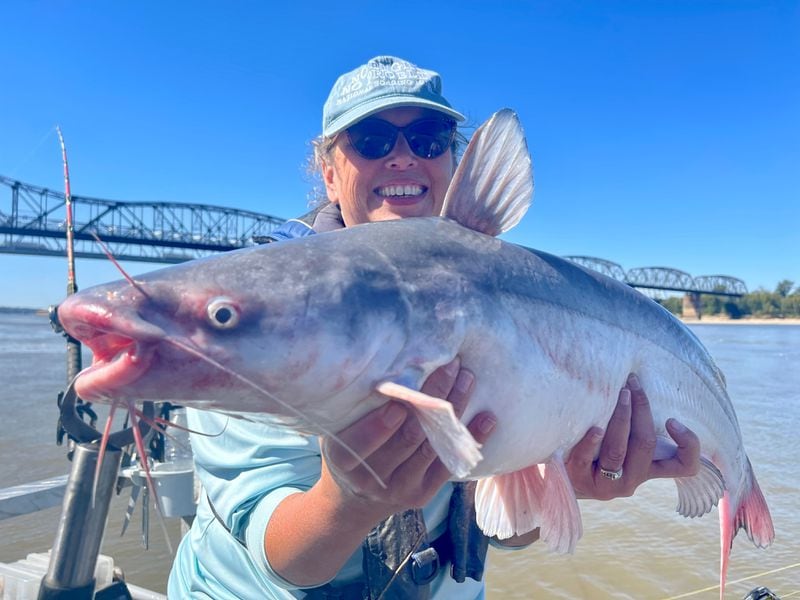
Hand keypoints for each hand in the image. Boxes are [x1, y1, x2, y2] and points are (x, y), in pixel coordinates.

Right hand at [320, 357, 496, 517]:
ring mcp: (399, 488)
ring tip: (467, 378)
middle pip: (408, 436)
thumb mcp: (339, 427)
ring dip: (454, 409)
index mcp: (344, 458)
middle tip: (450, 365)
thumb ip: (358, 405)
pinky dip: (471, 440)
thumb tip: (389, 361)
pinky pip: (449, 466)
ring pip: (432, 446)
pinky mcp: (422, 494)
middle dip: (431, 398)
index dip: (383, 420)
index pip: (365, 439)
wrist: (355, 496)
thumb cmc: (349, 445)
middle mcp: (371, 477)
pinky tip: (487, 418)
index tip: (402, 392)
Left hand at [566, 373, 700, 500]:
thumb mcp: (624, 446)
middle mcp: (631, 480)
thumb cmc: (598, 453)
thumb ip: (637, 428)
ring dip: (621, 419)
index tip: (672, 420)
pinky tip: (595, 427)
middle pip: (645, 445)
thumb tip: (639, 384)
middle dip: (641, 410)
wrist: (563, 477)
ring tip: (621, 394)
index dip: (688, 445)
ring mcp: (605, 484)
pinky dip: (591, 441)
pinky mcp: (579, 480)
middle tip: (633, 383)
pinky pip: (586, 459)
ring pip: (618, 451)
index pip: (684, 466)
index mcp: (648, 470)